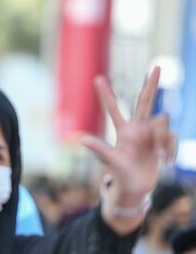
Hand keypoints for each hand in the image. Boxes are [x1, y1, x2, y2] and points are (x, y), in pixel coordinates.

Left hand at [82, 67, 176, 234]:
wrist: (137, 187)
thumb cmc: (121, 175)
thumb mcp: (112, 162)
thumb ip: (100, 149)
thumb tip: (82, 139)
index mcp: (123, 130)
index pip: (113, 108)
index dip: (106, 94)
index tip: (97, 78)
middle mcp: (138, 127)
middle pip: (145, 101)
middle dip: (151, 84)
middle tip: (157, 66)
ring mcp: (152, 133)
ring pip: (163, 122)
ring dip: (163, 140)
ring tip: (159, 158)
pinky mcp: (164, 141)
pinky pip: (172, 137)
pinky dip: (170, 149)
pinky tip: (166, 162)